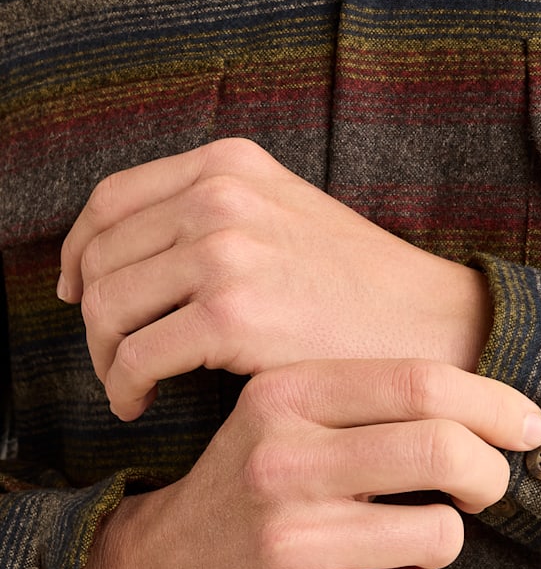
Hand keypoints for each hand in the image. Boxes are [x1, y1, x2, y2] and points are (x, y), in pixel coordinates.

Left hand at [59, 139, 492, 419]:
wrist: (433, 324)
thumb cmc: (362, 287)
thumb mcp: (289, 215)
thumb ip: (219, 213)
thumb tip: (135, 253)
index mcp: (230, 165)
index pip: (111, 200)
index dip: (80, 251)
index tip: (78, 291)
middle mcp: (220, 196)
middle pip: (101, 257)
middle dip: (94, 316)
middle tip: (115, 356)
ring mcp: (223, 251)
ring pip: (106, 307)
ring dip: (105, 356)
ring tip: (128, 384)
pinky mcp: (230, 314)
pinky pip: (135, 356)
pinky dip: (123, 386)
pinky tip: (141, 403)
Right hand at [83, 359, 540, 568]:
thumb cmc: (254, 485)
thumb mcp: (289, 417)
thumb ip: (377, 401)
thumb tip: (507, 411)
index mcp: (284, 397)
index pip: (422, 382)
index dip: (496, 404)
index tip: (530, 426)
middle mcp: (282, 463)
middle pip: (444, 449)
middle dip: (491, 472)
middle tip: (485, 486)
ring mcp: (289, 542)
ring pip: (442, 532)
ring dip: (440, 538)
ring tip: (395, 541)